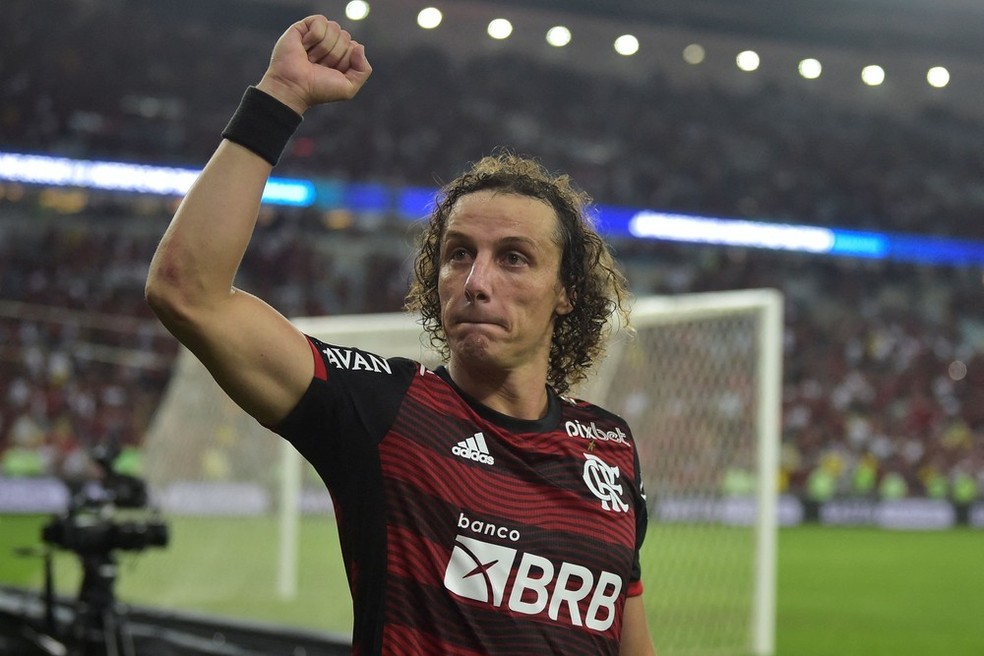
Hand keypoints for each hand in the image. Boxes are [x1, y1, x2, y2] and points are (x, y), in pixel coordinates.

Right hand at [256, 15, 370, 114]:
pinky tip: (304, 47)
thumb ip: (363, 70)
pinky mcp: (303, 27)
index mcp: (341, 56)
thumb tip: (359, 46)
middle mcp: (330, 44)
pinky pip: (320, 21)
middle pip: (345, 36)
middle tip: (319, 66)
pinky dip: (314, 36)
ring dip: (323, 48)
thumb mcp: (349, 87)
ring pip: (334, 28)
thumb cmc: (318, 89)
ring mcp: (317, 35)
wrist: (294, 87)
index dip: (345, 61)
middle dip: (334, 55)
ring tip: (310, 58)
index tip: (331, 72)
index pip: (354, 47)